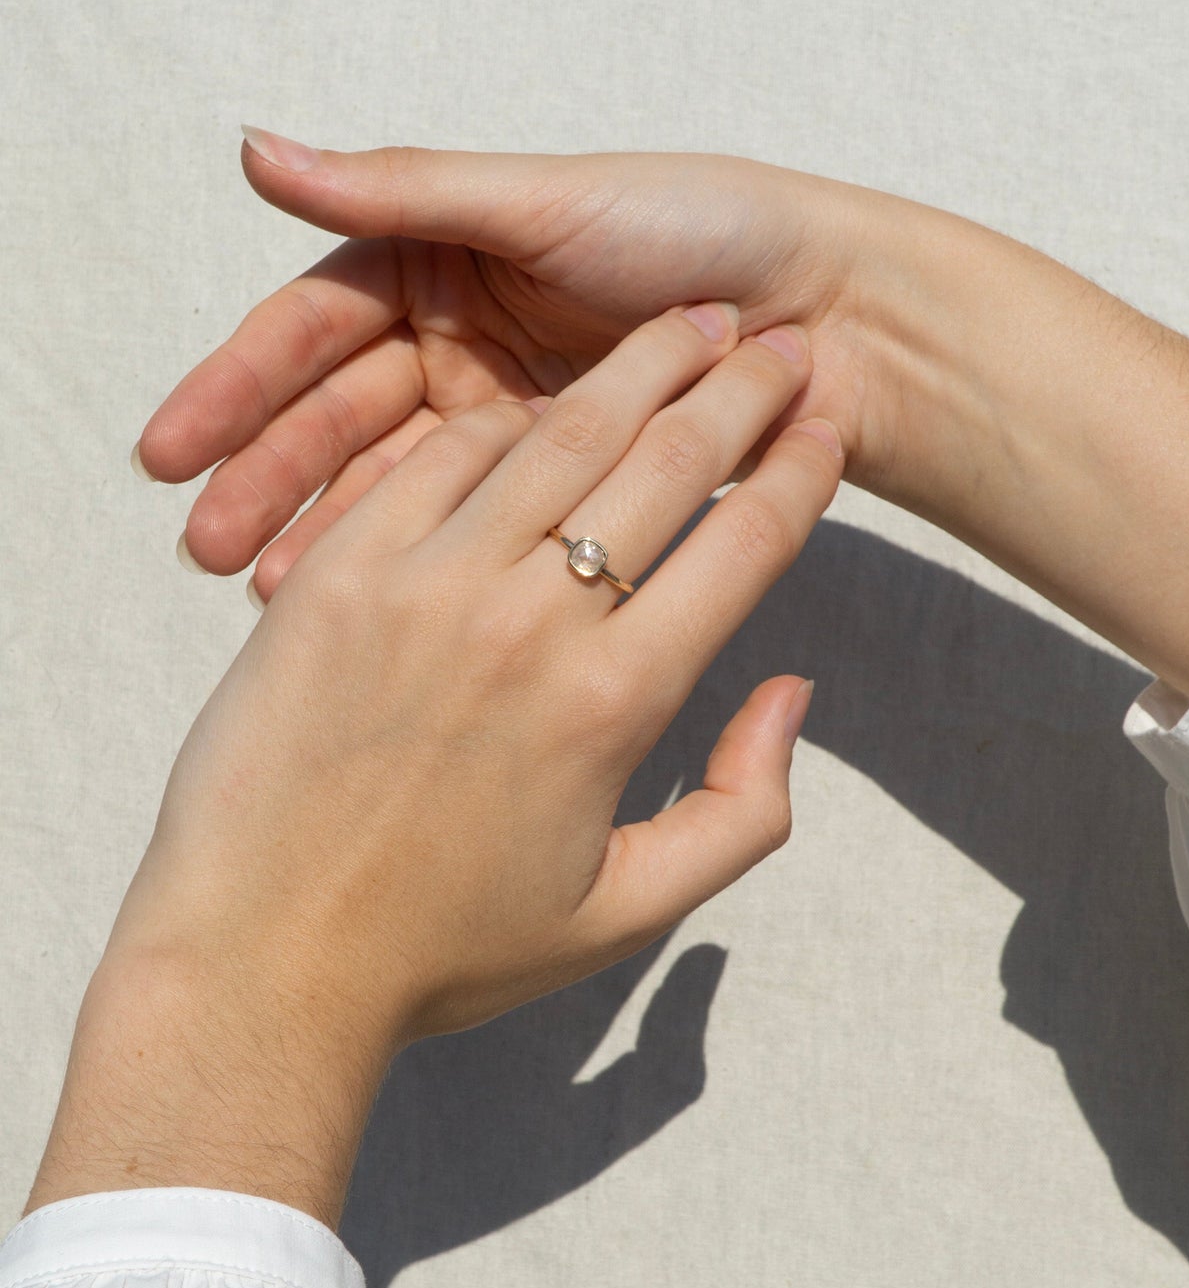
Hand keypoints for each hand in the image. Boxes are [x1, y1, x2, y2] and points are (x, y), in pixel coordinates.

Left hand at [31, 302, 841, 1225]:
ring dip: (639, 367)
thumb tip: (789, 691)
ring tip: (688, 323)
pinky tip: (543, 398)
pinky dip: (505, 416)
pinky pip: (439, 455)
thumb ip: (743, 809)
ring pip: (559, 432)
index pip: (744, 546)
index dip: (800, 472)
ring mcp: (426, 585)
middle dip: (741, 389)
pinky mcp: (339, 573)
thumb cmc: (449, 949)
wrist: (261, 964)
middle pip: (667, 463)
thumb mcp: (629, 912)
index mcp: (616, 704)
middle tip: (781, 343)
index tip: (827, 423)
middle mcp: (531, 624)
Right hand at [138, 133, 883, 592]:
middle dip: (268, 477)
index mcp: (444, 268)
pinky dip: (418, 568)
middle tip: (201, 541)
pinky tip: (362, 610)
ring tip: (262, 591)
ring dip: (325, 535)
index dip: (242, 386)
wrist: (842, 313)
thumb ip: (405, 191)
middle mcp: (464, 346)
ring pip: (396, 488)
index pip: (317, 333)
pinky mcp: (562, 491)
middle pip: (341, 420)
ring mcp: (510, 425)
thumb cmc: (707, 228)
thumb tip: (257, 151)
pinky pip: (474, 534)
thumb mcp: (546, 202)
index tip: (172, 446)